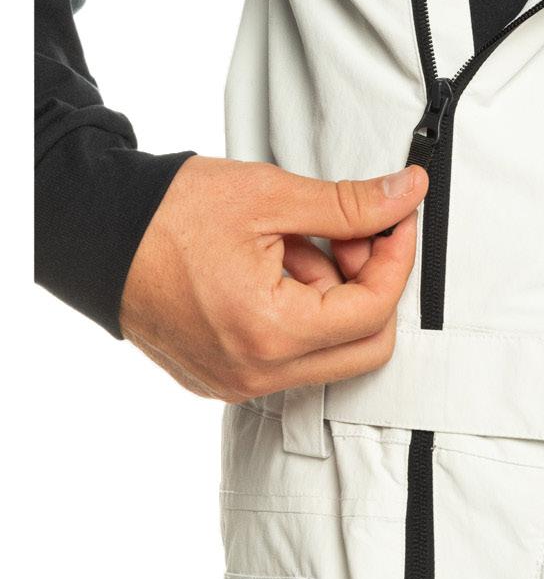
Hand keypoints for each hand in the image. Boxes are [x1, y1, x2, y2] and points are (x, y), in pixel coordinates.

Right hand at [119, 155, 427, 400]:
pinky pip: (290, 356)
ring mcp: (235, 383)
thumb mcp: (272, 196)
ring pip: (328, 351)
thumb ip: (350, 204)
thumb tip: (408, 194)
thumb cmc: (171, 214)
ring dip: (331, 294)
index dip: (397, 256)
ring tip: (291, 242)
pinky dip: (300, 311)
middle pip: (364, 346)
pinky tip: (273, 266)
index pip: (374, 310)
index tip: (396, 216)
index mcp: (269, 332)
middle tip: (352, 233)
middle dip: (371, 283)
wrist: (99, 234)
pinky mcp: (222, 378)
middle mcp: (254, 374)